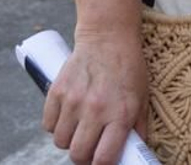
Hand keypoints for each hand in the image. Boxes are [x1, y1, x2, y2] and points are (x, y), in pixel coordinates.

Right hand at [42, 29, 147, 164]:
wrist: (108, 38)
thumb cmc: (129, 69)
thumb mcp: (142, 98)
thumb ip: (138, 128)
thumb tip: (134, 153)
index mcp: (120, 113)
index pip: (103, 158)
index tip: (103, 161)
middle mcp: (95, 109)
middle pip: (78, 154)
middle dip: (84, 156)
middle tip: (91, 147)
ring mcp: (73, 101)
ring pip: (61, 142)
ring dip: (70, 140)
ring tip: (81, 128)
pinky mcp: (56, 92)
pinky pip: (48, 125)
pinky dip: (56, 126)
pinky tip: (69, 116)